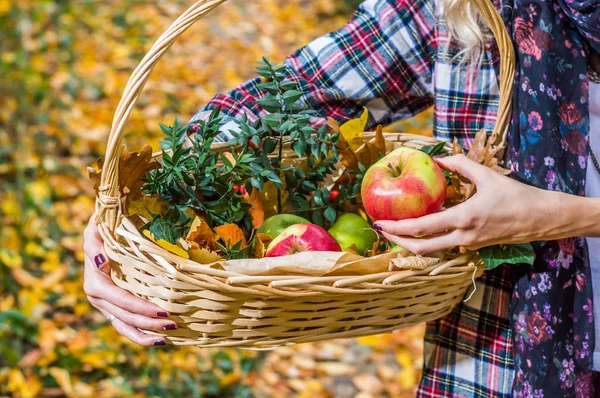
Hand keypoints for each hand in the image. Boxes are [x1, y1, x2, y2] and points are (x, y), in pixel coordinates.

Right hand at [83, 215, 174, 345]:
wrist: (101, 231)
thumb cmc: (102, 227)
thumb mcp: (95, 229)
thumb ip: (93, 244)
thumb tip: (101, 260)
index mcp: (94, 283)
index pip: (122, 301)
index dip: (142, 309)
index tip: (164, 312)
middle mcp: (97, 298)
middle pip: (125, 317)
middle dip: (149, 324)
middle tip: (173, 325)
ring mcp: (104, 305)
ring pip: (124, 326)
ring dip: (145, 335)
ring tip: (166, 339)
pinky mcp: (112, 307)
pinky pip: (125, 325)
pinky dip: (140, 335)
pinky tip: (157, 339)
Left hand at [374, 154, 585, 253]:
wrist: (542, 219)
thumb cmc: (517, 196)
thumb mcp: (487, 176)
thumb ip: (461, 165)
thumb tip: (438, 159)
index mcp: (464, 219)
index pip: (422, 229)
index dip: (397, 228)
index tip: (380, 222)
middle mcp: (463, 237)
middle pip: (421, 248)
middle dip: (397, 241)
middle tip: (381, 230)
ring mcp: (468, 245)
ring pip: (431, 251)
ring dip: (410, 242)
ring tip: (394, 230)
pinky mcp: (473, 246)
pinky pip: (444, 246)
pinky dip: (427, 240)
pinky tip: (418, 229)